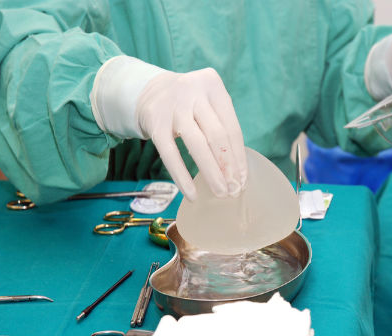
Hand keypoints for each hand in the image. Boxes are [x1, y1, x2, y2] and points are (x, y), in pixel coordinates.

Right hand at [91, 57, 246, 200]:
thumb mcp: (207, 103)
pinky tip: (191, 194)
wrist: (149, 91)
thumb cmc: (189, 104)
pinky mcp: (155, 122)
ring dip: (211, 173)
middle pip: (217, 135)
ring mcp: (173, 106)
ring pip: (197, 145)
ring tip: (220, 192)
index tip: (242, 179)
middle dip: (228, 167)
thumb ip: (222, 128)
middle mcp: (193, 91)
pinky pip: (171, 154)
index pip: (231, 127)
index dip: (238, 157)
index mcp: (212, 85)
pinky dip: (182, 177)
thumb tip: (236, 173)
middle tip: (234, 190)